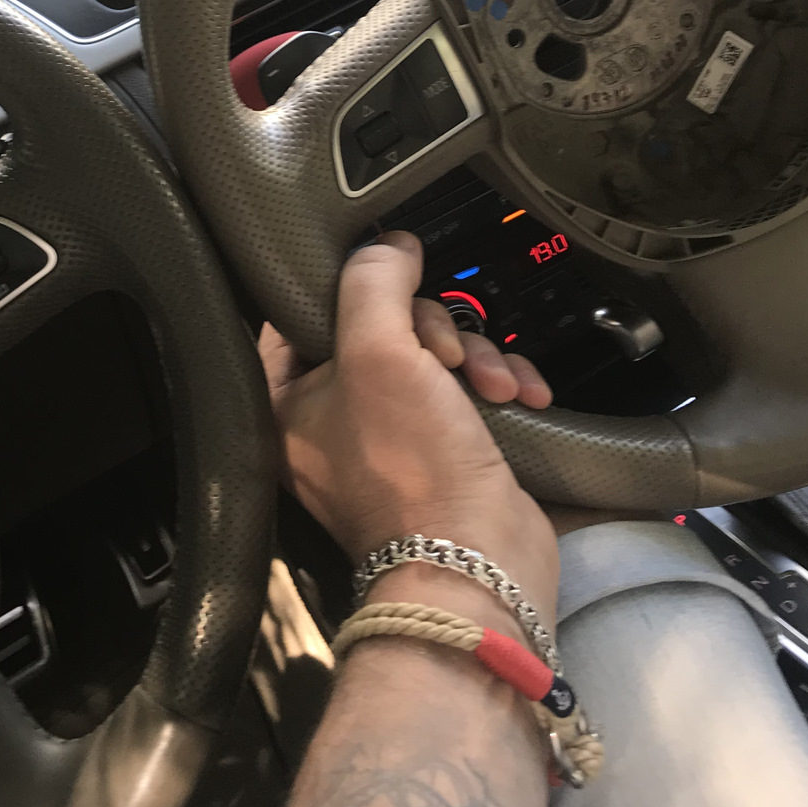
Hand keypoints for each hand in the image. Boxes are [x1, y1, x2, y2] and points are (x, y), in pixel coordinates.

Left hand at [259, 232, 558, 624]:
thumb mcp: (379, 352)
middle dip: (433, 329)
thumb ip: (373, 282)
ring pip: (431, 356)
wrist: (481, 563)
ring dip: (475, 356)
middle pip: (380, 327)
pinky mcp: (444, 453)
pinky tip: (519, 396)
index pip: (298, 314)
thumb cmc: (413, 471)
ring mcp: (391, 440)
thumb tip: (388, 244)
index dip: (347, 288)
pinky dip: (496, 385)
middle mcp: (332, 422)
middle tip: (447, 354)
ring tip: (492, 384)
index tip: (389, 277)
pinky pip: (466, 392)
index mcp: (288, 403)